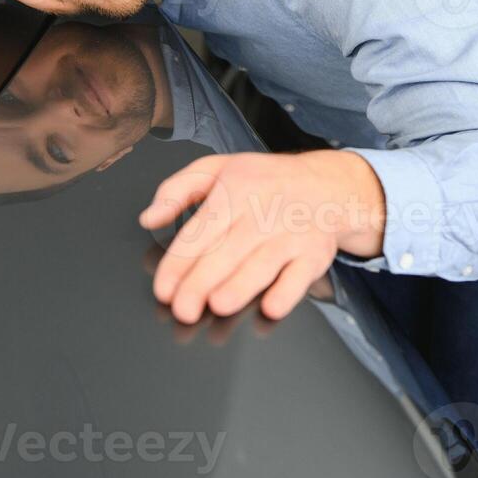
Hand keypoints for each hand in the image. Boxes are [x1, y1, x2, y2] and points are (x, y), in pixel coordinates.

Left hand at [138, 150, 384, 323]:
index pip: (200, 231)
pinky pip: (301, 275)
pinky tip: (272, 306)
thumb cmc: (265, 181)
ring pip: (262, 264)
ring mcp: (290, 235)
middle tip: (183, 309)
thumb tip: (148, 218)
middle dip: (202, 283)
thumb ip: (176, 190)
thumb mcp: (217, 169)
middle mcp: (262, 213)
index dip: (179, 263)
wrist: (328, 186)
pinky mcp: (314, 254)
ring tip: (218, 305)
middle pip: (227, 251)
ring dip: (241, 285)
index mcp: (233, 191)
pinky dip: (288, 292)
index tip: (163, 289)